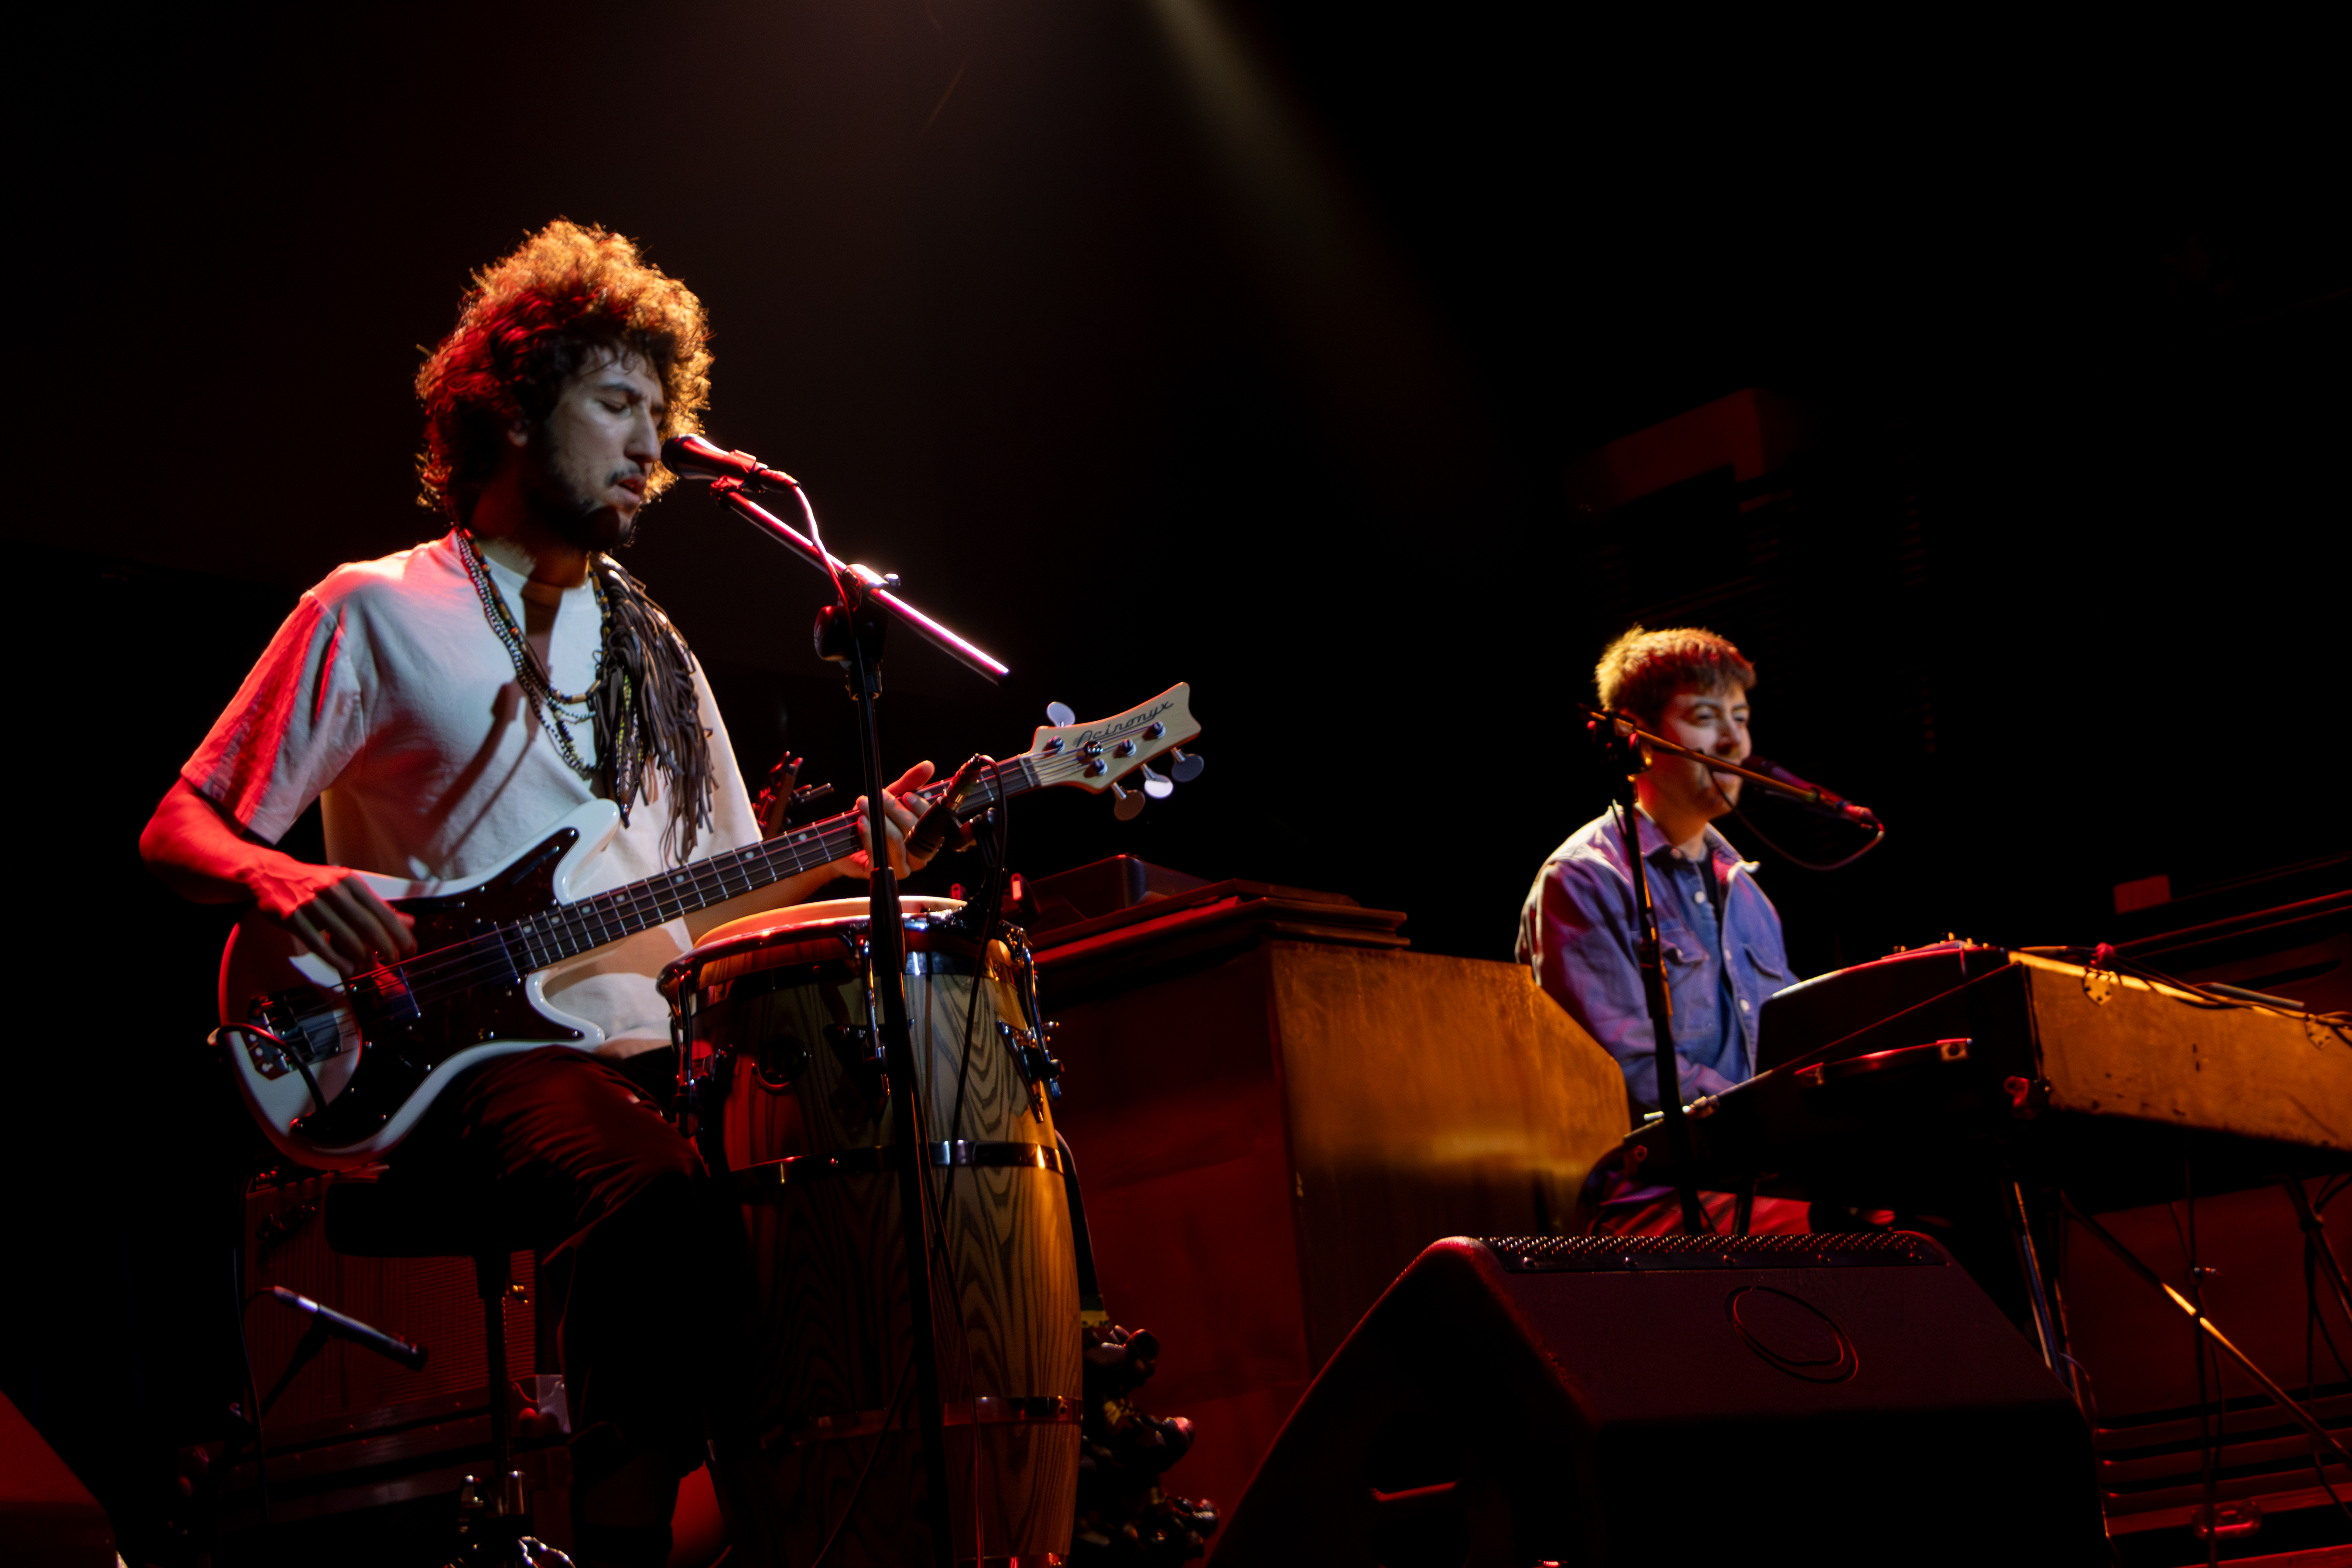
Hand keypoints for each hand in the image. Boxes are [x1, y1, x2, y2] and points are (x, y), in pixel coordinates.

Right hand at [249, 860, 417, 977]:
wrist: (270, 874)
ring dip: (361, 955)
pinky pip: (318, 943)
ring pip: (343, 935)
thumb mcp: (347, 888)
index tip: (410, 948)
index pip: (382, 910)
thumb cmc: (315, 883)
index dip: (399, 932)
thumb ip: (375, 906)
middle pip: (366, 924)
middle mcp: (333, 891)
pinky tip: (347, 968)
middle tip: (394, 960)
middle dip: (384, 946)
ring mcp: (311, 904)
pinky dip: (335, 959)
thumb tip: (408, 922)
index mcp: (350, 882)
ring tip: (371, 966)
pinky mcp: (293, 918)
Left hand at [847, 761, 938, 879]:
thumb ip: (909, 783)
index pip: (931, 822)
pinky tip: (861, 822)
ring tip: (864, 805)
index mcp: (927, 837)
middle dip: (894, 810)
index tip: (906, 795)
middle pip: (914, 831)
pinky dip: (868, 835)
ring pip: (898, 841)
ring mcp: (903, 867)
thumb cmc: (874, 820)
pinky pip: (879, 852)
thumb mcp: (892, 798)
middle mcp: (919, 855)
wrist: (846, 842)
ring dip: (880, 820)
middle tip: (879, 795)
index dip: (920, 807)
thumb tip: (928, 766)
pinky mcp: (884, 872)